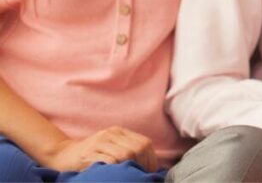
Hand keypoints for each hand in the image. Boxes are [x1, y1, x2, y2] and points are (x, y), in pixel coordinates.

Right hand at [40, 127, 157, 171]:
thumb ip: (127, 151)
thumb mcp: (111, 148)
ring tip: (128, 177)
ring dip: (129, 168)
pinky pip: (109, 161)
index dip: (150, 160)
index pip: (145, 143)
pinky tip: (115, 176)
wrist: (63, 154)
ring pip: (125, 154)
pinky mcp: (88, 153)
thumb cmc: (91, 155)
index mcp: (120, 132)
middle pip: (137, 148)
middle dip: (142, 165)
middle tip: (140, 177)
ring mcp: (99, 142)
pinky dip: (116, 169)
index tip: (149, 172)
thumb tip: (150, 167)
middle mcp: (111, 134)